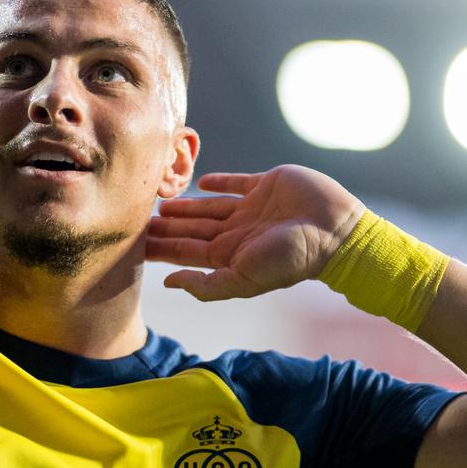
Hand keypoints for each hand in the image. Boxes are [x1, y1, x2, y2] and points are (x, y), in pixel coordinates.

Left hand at [146, 166, 362, 300]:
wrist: (334, 231)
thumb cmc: (290, 259)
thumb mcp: (245, 278)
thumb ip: (206, 285)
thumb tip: (168, 285)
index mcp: (230, 255)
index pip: (185, 251)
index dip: (160, 247)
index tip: (132, 242)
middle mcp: (237, 232)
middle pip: (192, 229)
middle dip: (166, 227)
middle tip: (136, 218)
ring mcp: (251, 209)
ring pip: (209, 207)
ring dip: (186, 205)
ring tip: (161, 202)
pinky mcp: (265, 185)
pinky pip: (236, 182)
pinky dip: (219, 182)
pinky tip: (200, 182)